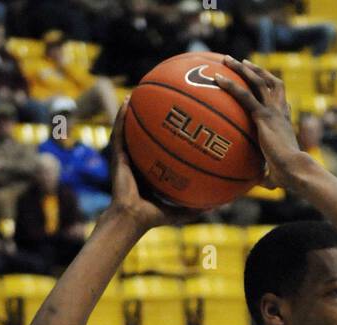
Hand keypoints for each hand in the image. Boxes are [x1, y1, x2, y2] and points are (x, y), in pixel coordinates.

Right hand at [106, 102, 200, 232]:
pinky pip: (119, 131)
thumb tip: (220, 205)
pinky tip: (127, 101)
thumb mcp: (180, 211)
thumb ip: (197, 207)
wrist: (132, 219)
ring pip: (127, 128)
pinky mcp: (116, 156)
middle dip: (148, 118)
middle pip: (142, 135)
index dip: (164, 136)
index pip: (157, 150)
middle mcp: (136, 161)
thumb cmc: (152, 218)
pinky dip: (121, 116)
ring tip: (139, 92)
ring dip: (131, 110)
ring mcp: (125, 158)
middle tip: (159, 101)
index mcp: (148, 171)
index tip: (176, 122)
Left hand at [215, 56, 301, 189]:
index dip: (272, 89)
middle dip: (256, 70)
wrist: (295, 170)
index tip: (262, 82)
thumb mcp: (276, 174)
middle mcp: (280, 112)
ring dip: (241, 69)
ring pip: (257, 81)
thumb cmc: (288, 177)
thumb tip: (259, 184)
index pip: (280, 100)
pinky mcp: (264, 116)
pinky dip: (230, 85)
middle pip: (270, 82)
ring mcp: (273, 111)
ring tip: (226, 60)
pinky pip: (244, 96)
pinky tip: (217, 79)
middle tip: (241, 63)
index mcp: (285, 122)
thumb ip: (268, 175)